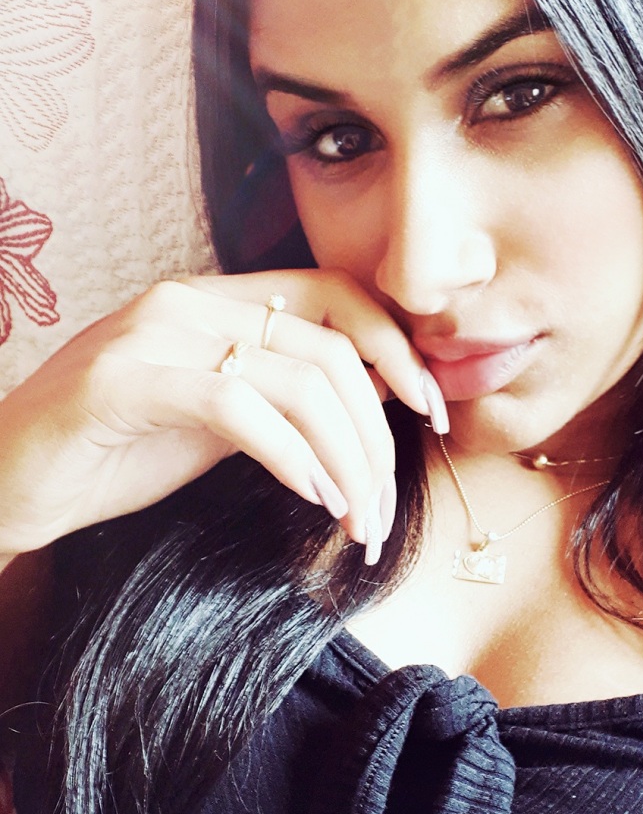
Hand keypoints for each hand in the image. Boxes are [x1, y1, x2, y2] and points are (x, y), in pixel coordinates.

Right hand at [0, 269, 447, 565]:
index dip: (395, 349)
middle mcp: (189, 303)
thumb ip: (281, 397)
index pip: (335, 296)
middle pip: (330, 349)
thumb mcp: (217, 419)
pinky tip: (312, 497)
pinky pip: (239, 408)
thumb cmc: (115, 452)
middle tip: (387, 504)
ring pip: (299, 383)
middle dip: (378, 433)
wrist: (10, 481)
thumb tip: (367, 401)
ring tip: (357, 517)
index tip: (429, 410)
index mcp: (215, 302)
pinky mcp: (124, 382)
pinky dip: (291, 456)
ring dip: (347, 460)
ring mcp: (153, 335)